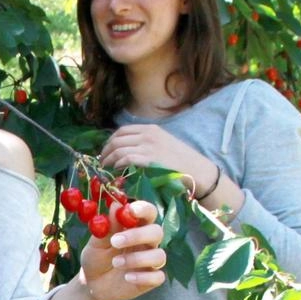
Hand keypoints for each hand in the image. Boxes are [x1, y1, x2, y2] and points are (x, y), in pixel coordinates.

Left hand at [79, 200, 165, 299]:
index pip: (148, 213)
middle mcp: (147, 243)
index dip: (144, 209)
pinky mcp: (150, 279)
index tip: (131, 210)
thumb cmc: (96, 258)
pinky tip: (127, 277)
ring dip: (137, 258)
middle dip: (138, 235)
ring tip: (115, 263)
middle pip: (157, 232)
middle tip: (115, 241)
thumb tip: (115, 205)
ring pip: (159, 255)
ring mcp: (150, 261)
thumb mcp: (96, 243)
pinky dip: (143, 277)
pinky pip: (158, 277)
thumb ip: (107, 226)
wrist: (92, 284)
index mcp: (135, 228)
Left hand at [100, 124, 214, 193]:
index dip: (110, 141)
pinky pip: (125, 158)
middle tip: (102, 161)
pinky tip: (115, 170)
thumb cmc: (182, 161)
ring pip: (118, 148)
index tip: (106, 150)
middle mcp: (148, 134)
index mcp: (150, 129)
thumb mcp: (164, 144)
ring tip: (105, 168)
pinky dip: (117, 164)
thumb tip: (127, 150)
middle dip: (106, 150)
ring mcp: (148, 146)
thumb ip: (146, 143)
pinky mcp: (148, 158)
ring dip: (108, 159)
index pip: (122, 131)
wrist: (198, 170)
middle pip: (117, 139)